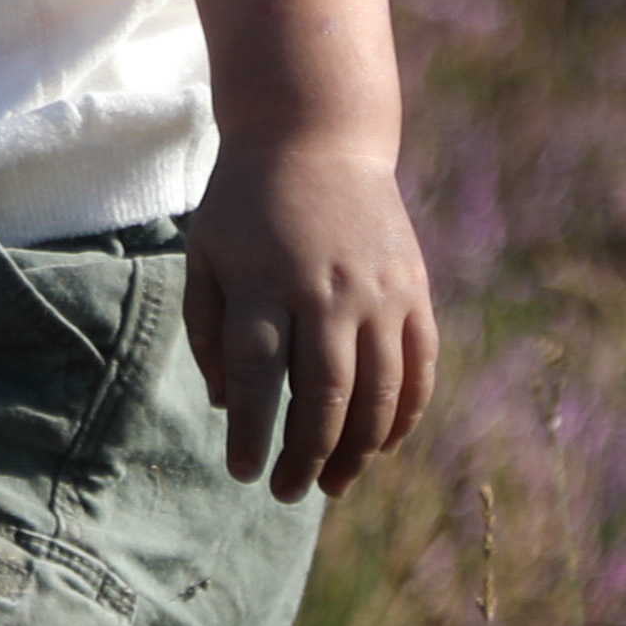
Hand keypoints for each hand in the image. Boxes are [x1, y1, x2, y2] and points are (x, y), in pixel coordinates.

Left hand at [182, 129, 437, 499]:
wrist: (314, 134)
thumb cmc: (246, 204)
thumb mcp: (206, 253)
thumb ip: (209, 330)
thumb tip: (230, 406)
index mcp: (264, 281)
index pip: (258, 375)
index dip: (253, 433)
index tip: (244, 473)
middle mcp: (325, 288)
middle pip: (324, 394)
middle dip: (306, 455)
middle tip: (289, 491)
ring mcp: (377, 289)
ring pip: (378, 391)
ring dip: (359, 449)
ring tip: (334, 482)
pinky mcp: (413, 287)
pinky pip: (419, 365)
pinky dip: (406, 412)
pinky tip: (385, 444)